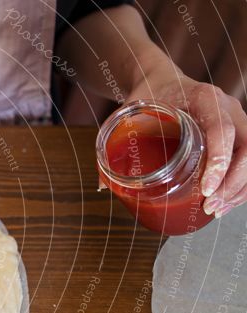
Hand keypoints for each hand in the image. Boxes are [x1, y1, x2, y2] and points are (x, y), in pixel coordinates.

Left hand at [128, 55, 246, 217]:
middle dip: (233, 181)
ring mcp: (236, 120)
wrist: (162, 79)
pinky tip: (226, 202)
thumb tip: (103, 185)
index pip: (222, 128)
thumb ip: (116, 142)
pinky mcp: (236, 134)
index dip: (219, 160)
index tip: (206, 187)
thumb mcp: (130, 112)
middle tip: (210, 206)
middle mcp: (228, 107)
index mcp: (205, 97)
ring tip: (217, 210)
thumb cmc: (147, 96)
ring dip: (240, 186)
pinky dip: (241, 183)